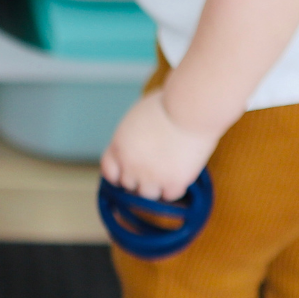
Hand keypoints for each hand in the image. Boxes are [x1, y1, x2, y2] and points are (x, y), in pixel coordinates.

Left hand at [100, 89, 224, 201]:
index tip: (128, 173)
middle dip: (140, 179)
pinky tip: (181, 176)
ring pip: (148, 194)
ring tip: (169, 173)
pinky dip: (175, 188)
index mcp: (119, 146)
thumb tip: (139, 142)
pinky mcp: (173, 182)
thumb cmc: (169, 102)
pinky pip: (170, 195)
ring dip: (157, 187)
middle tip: (156, 169)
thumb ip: (133, 135)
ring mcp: (151, 176)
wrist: (189, 108)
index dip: (119, 174)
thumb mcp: (138, 115)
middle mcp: (130, 164)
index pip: (109, 171)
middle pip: (129, 185)